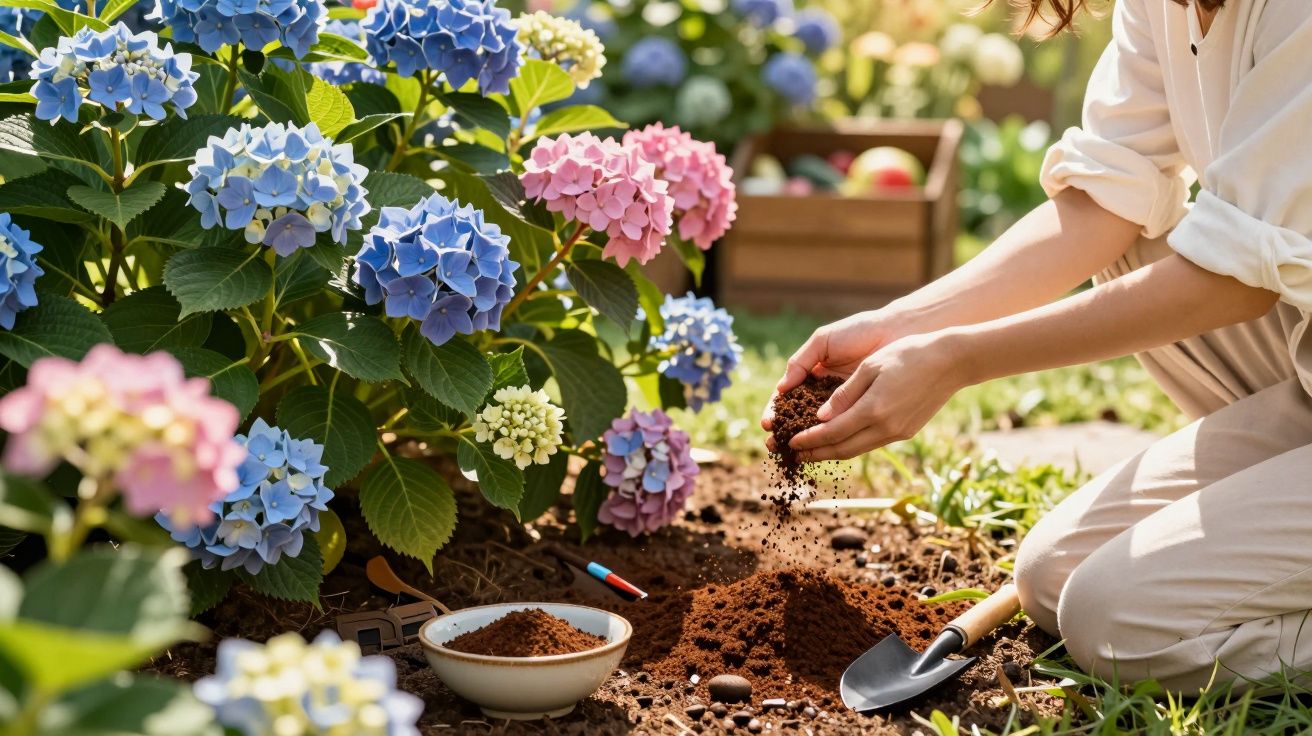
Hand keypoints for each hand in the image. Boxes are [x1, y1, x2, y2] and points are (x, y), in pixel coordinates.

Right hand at [761, 310, 906, 433]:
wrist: (896, 331)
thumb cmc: (858, 331)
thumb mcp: (823, 342)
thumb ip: (801, 362)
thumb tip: (780, 389)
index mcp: (813, 375)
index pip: (788, 398)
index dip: (777, 411)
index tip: (768, 423)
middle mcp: (826, 392)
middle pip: (799, 417)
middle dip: (785, 432)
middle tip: (773, 445)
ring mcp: (844, 403)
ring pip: (820, 426)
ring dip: (805, 439)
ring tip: (791, 450)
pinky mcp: (863, 410)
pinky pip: (844, 426)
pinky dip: (831, 436)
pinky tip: (819, 446)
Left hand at [785, 331, 967, 460]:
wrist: (951, 362)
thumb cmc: (908, 355)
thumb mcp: (870, 367)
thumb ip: (844, 394)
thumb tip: (821, 417)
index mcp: (873, 409)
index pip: (832, 432)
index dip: (809, 439)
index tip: (791, 442)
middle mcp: (885, 427)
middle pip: (843, 449)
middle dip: (817, 453)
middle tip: (795, 455)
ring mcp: (898, 432)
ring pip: (858, 449)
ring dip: (834, 452)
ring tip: (814, 452)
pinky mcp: (906, 432)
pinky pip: (872, 443)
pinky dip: (852, 445)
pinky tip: (841, 441)